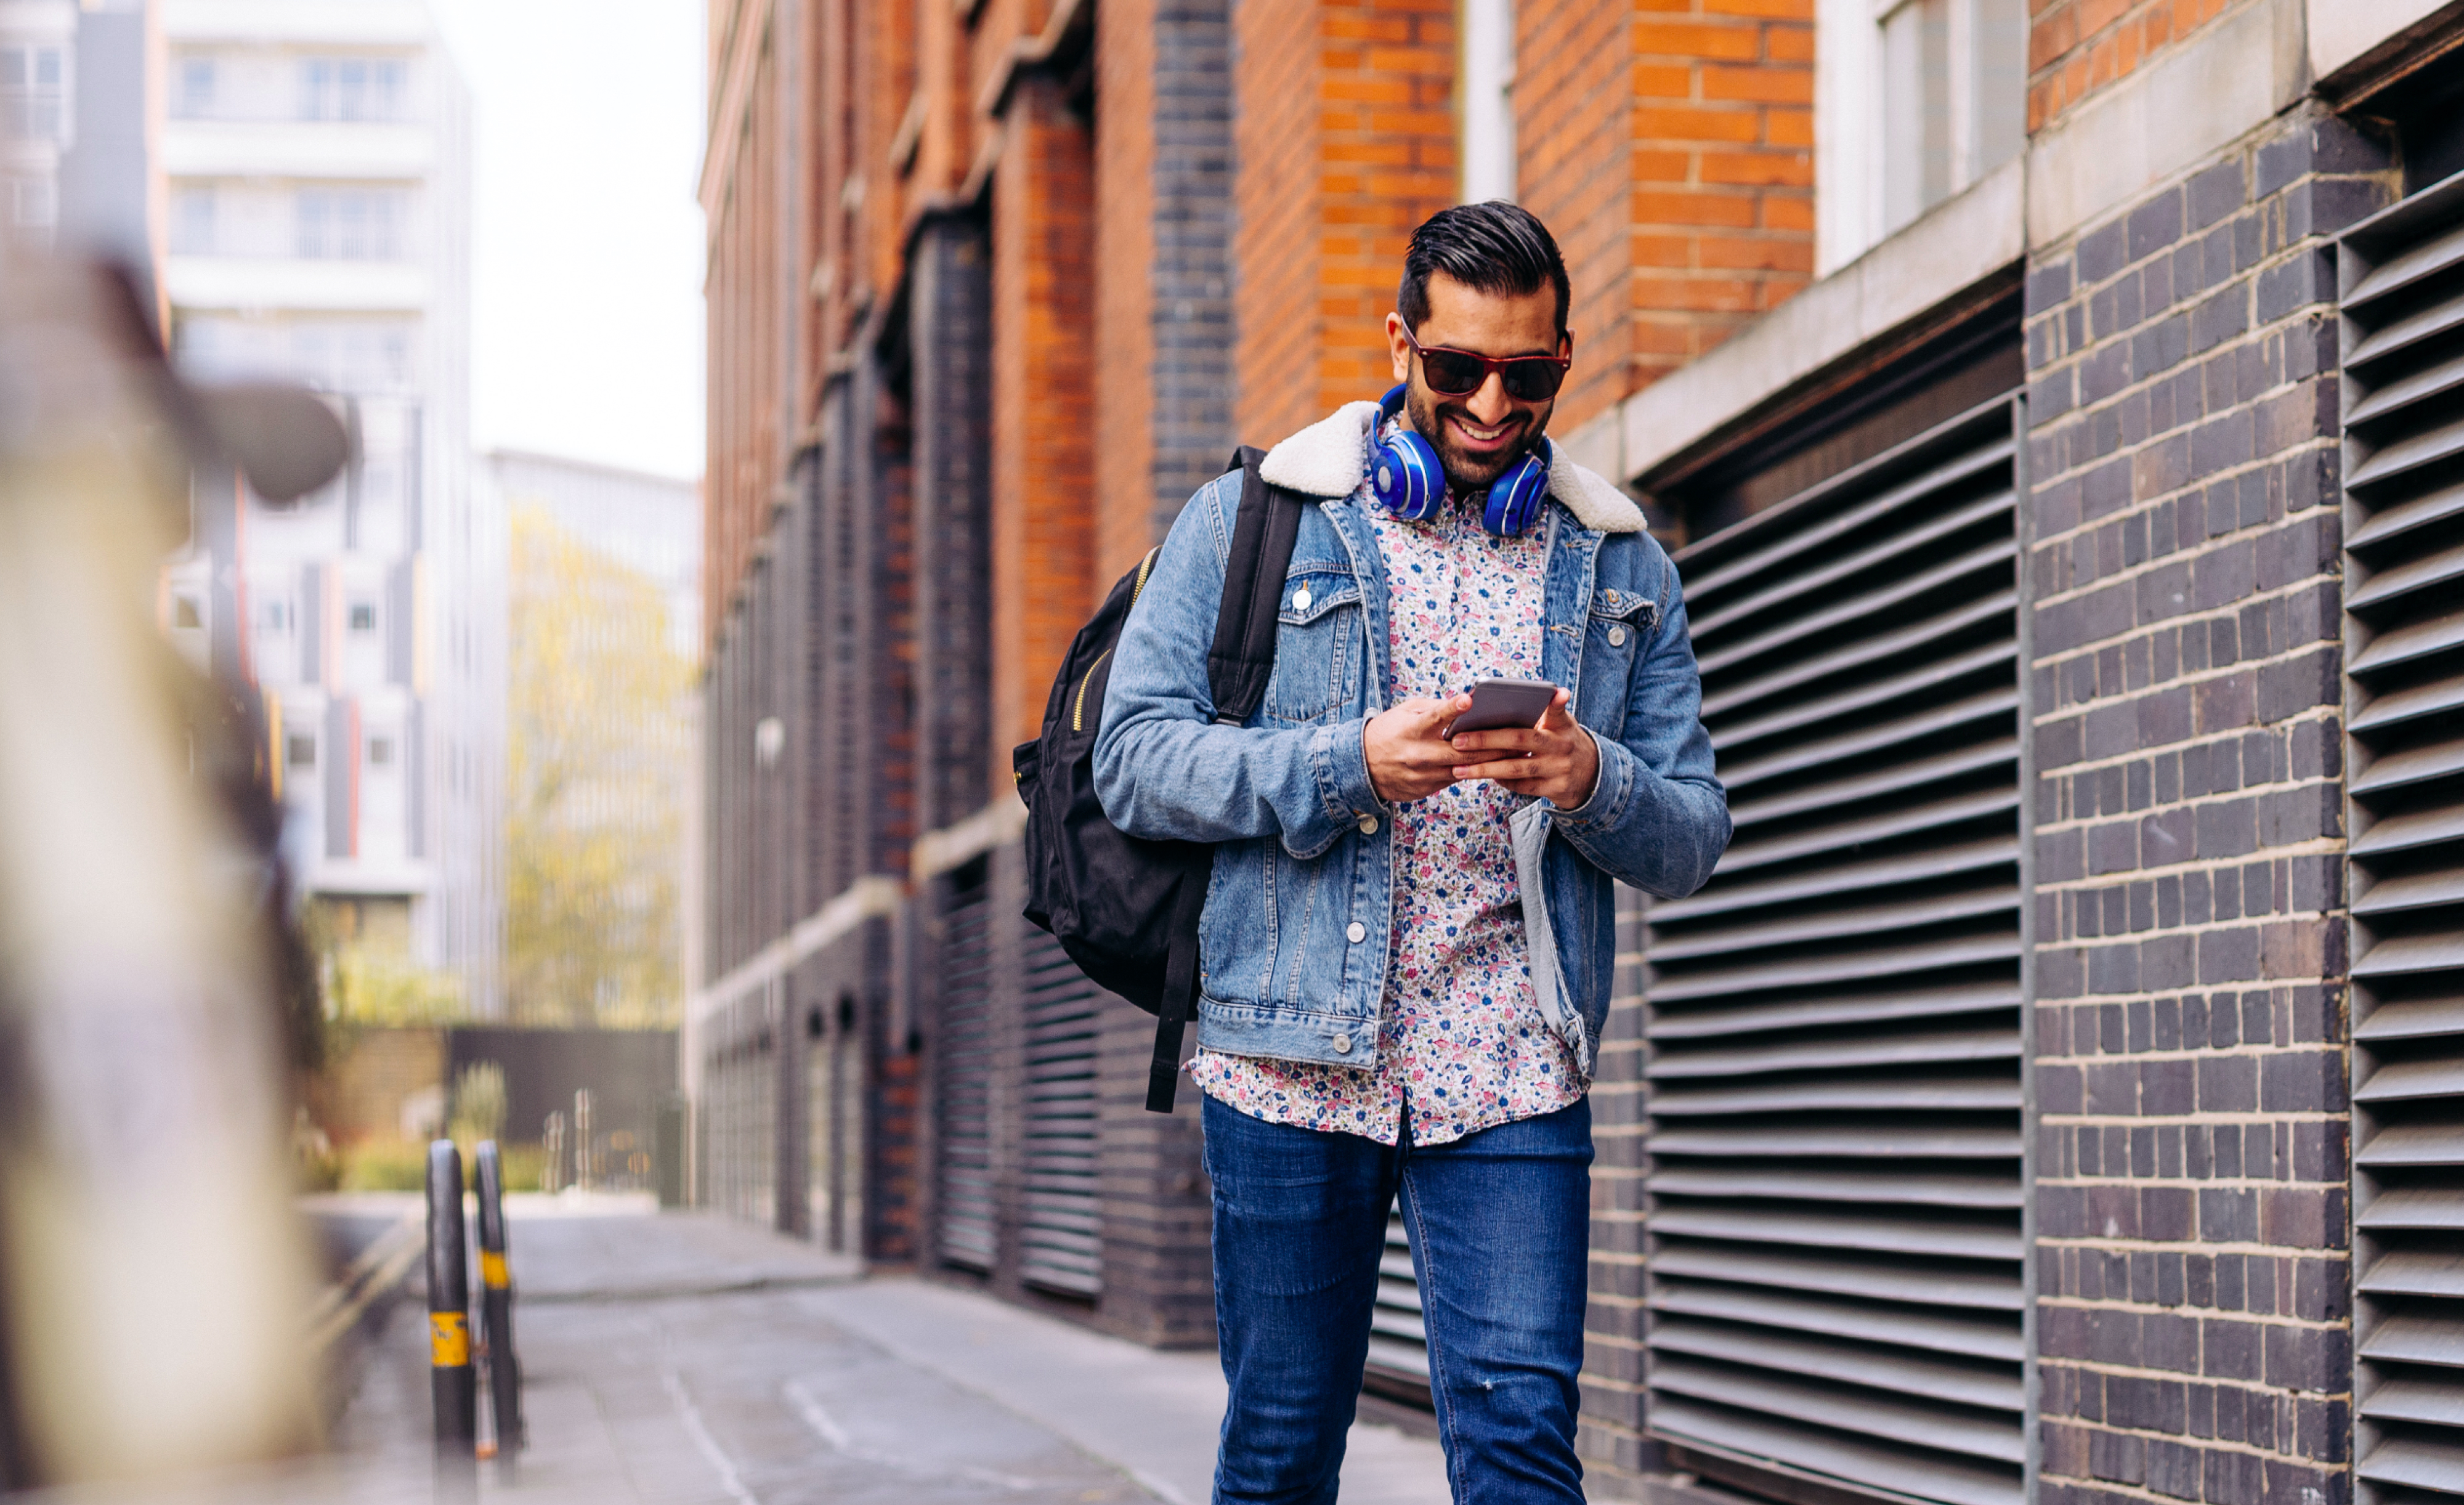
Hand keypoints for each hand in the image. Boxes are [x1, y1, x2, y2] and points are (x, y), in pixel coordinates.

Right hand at [1365, 694, 1520, 803]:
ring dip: (1491, 762)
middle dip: (1493, 744)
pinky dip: (1473, 772)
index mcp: (1413, 729)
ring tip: (1516, 753)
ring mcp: (1423, 775)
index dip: (1452, 707)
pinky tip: (1492, 767)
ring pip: (1464, 769)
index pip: (1435, 716)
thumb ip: (1435, 709)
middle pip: (1463, 751)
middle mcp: (1419, 753)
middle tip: (1519, 738)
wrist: (1361, 767)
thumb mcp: (1406, 712)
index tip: (1469, 699)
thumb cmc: (1388, 732)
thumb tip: (1466, 706)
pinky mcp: (1426, 789)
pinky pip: (1455, 780)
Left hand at [1447, 689, 1598, 809]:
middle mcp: (1561, 746)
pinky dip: (1502, 781)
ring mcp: (1559, 769)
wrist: (1591, 776)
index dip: (1557, 702)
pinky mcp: (1555, 789)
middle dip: (1486, 739)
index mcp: (1562, 725)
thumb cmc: (1562, 743)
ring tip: (1459, 768)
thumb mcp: (1560, 725)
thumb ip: (1539, 715)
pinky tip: (1485, 776)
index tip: (1558, 692)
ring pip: (1516, 768)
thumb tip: (1498, 705)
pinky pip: (1522, 786)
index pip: (1558, 710)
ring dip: (1484, 769)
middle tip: (1458, 740)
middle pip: (1520, 740)